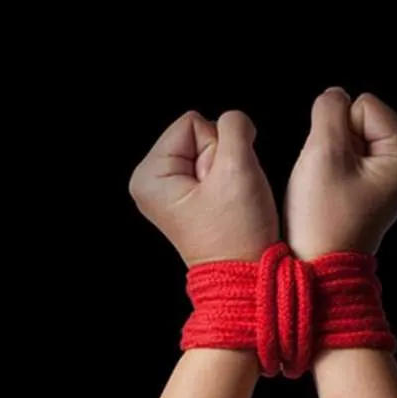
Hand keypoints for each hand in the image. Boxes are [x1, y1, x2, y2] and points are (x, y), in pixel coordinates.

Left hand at [129, 110, 278, 266]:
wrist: (247, 276)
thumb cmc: (238, 234)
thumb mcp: (239, 169)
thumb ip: (235, 127)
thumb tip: (234, 121)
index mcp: (150, 175)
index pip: (193, 123)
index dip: (219, 147)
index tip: (222, 185)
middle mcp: (151, 182)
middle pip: (199, 136)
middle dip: (222, 161)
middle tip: (226, 197)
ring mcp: (169, 192)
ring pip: (210, 151)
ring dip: (228, 173)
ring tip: (227, 204)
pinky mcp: (187, 200)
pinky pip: (214, 169)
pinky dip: (227, 183)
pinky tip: (227, 207)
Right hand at [285, 88, 396, 259]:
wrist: (318, 265)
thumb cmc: (323, 219)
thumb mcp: (322, 153)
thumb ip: (329, 110)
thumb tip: (335, 95)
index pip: (363, 105)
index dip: (337, 132)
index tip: (336, 171)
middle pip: (361, 116)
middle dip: (338, 143)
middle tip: (333, 182)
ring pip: (353, 133)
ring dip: (335, 155)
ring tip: (334, 188)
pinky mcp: (381, 180)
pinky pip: (352, 151)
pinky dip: (336, 166)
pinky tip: (336, 191)